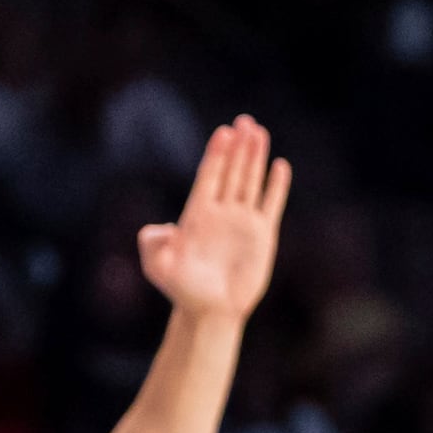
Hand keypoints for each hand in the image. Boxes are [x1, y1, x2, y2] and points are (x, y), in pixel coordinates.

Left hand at [140, 116, 292, 319]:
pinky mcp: (263, 236)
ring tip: (261, 132)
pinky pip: (270, 205)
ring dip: (255, 158)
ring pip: (250, 182)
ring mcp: (242, 222)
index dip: (216, 154)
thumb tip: (163, 228)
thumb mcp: (157, 266)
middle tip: (245, 122)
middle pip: (230, 172)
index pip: (208, 176)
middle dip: (238, 147)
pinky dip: (276, 187)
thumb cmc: (182, 290)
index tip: (224, 132)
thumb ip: (152, 244)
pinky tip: (280, 166)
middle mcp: (221, 212)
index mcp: (197, 213)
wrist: (210, 311)